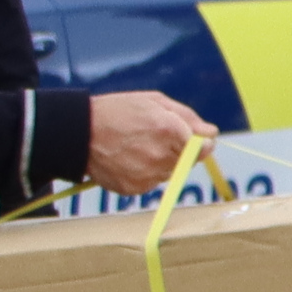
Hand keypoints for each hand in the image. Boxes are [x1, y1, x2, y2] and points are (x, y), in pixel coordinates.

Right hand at [82, 91, 218, 192]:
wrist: (79, 133)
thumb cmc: (118, 111)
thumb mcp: (155, 102)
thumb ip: (188, 117)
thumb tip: (212, 133)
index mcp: (169, 130)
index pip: (204, 149)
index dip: (201, 144)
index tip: (194, 140)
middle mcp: (161, 156)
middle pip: (188, 162)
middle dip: (179, 151)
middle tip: (155, 137)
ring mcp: (147, 175)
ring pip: (170, 173)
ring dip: (163, 163)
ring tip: (138, 146)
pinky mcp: (135, 189)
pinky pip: (152, 183)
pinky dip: (146, 173)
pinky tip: (129, 159)